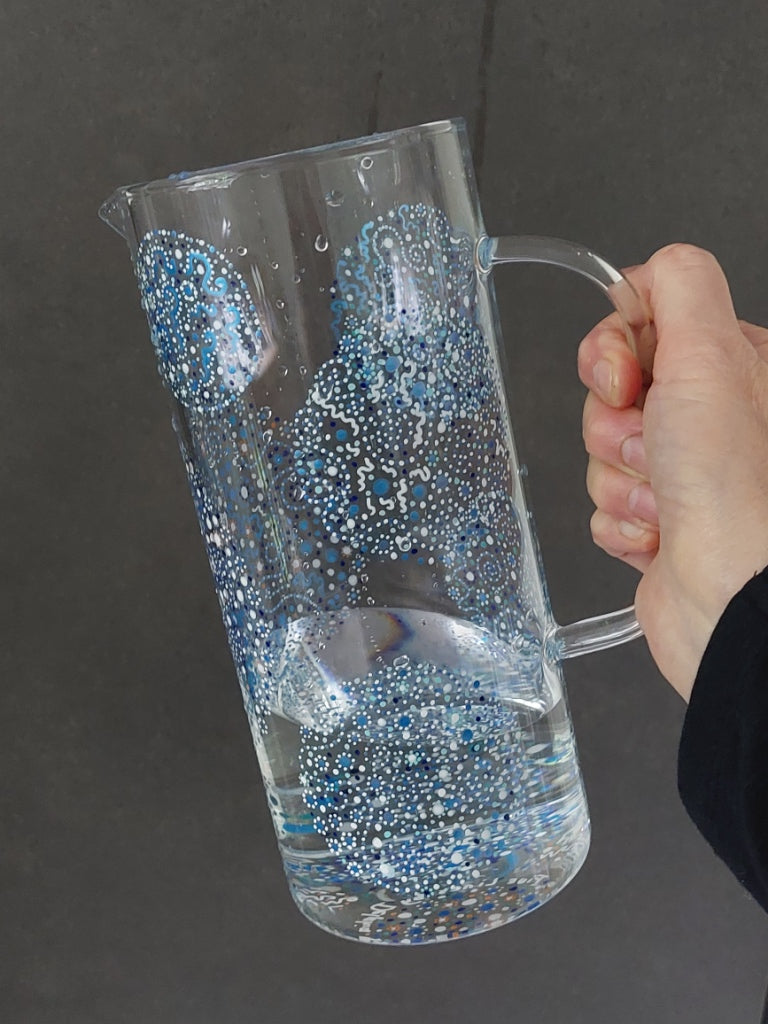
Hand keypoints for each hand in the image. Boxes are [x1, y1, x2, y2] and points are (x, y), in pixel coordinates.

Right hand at [578, 243, 767, 700]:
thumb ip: (679, 287)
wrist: (731, 598)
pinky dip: (622, 522)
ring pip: (602, 451)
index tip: (628, 377)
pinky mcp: (660, 522)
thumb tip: (648, 269)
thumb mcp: (712, 355)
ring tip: (665, 500)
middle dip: (617, 426)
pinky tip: (660, 535)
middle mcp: (712, 417)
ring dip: (621, 480)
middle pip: (612, 392)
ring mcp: (685, 473)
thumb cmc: (738, 492)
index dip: (616, 351)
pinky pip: (604, 504)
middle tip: (656, 446)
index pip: (642, 324)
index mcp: (734, 366)